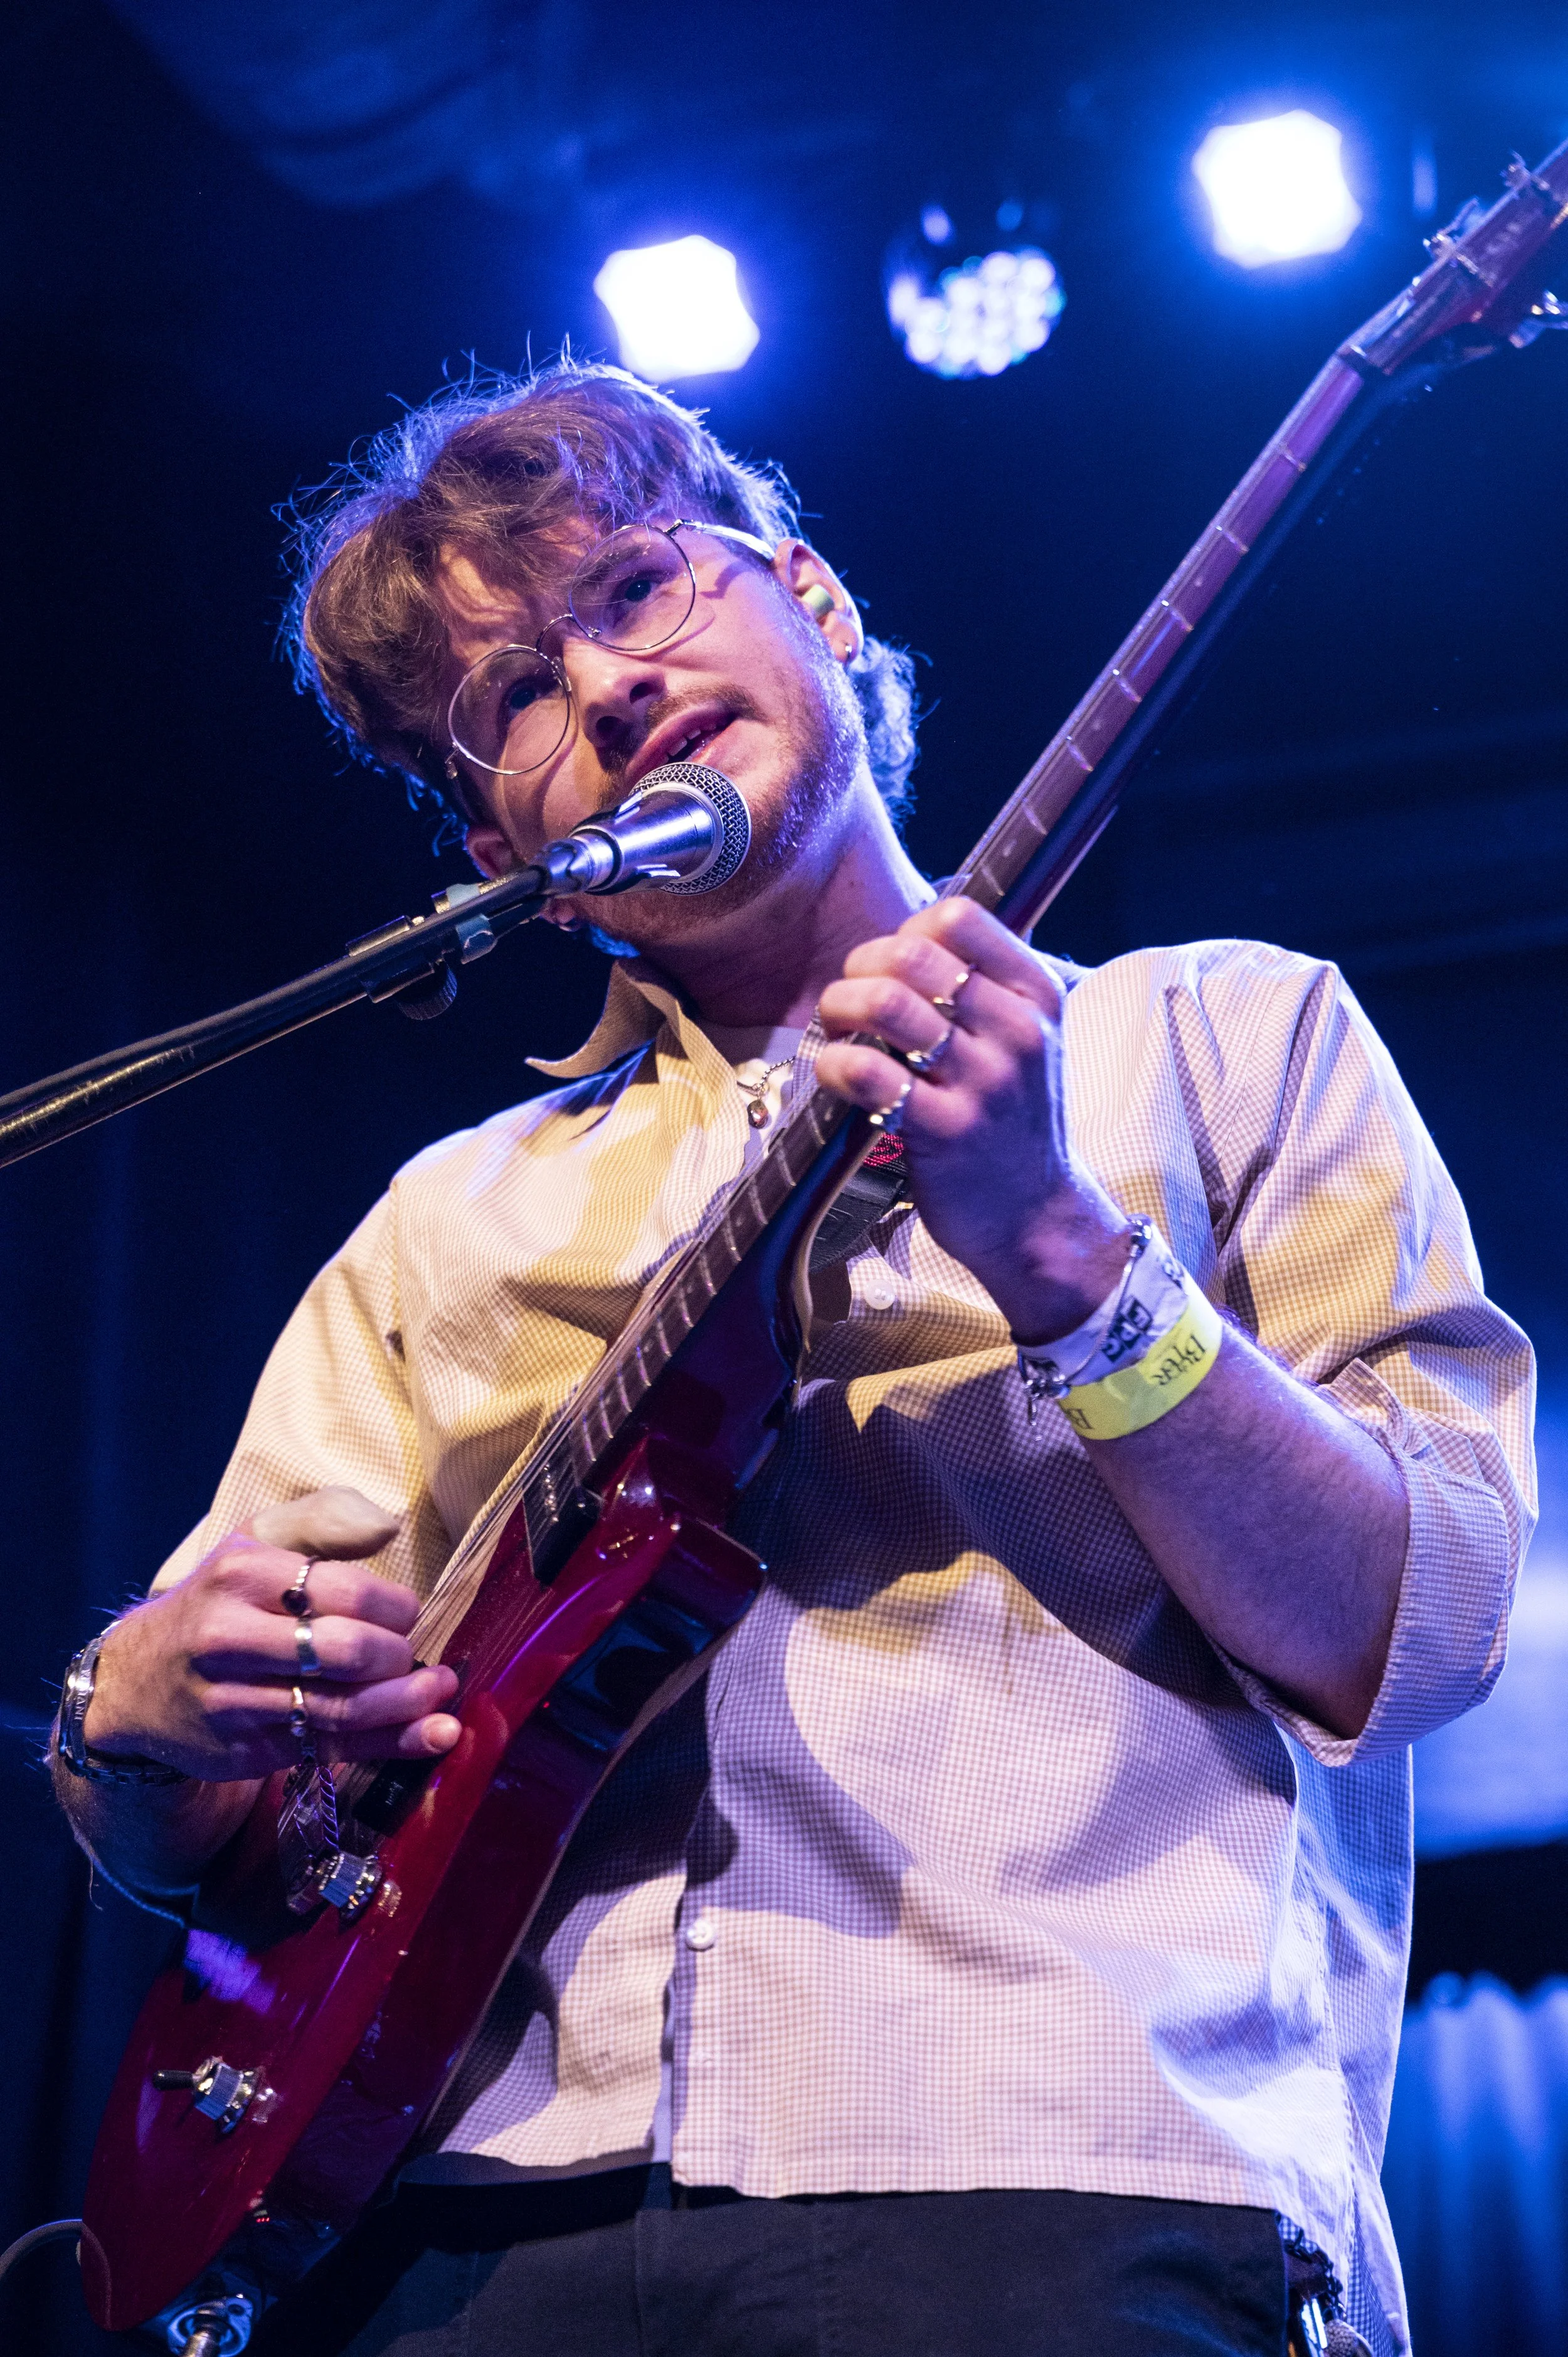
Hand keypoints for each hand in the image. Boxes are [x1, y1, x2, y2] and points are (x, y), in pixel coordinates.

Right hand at [84, 1487, 461, 1781]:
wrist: (132, 1684)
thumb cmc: (216, 1604)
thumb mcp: (253, 1544)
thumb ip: (322, 1523)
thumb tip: (387, 1529)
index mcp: (242, 1573)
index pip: (346, 1591)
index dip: (394, 1607)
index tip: (405, 1614)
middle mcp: (231, 1636)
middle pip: (344, 1652)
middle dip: (397, 1655)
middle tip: (411, 1654)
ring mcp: (234, 1700)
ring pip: (340, 1708)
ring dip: (406, 1704)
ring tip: (442, 1694)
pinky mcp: (245, 1751)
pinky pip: (331, 1747)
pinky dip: (390, 1743)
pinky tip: (432, 1735)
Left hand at [814, 899, 1131, 1341]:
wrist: (1038, 1217)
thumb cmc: (1015, 1123)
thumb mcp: (1026, 1042)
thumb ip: (983, 989)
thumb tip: (907, 938)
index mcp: (1037, 997)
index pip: (960, 919)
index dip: (906, 932)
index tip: (891, 968)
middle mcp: (1018, 1032)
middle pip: (911, 956)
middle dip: (859, 969)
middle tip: (848, 1000)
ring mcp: (984, 1084)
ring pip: (887, 1005)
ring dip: (840, 1009)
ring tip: (838, 1032)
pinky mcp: (945, 1132)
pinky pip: (868, 1072)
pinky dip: (835, 1063)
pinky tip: (837, 1073)